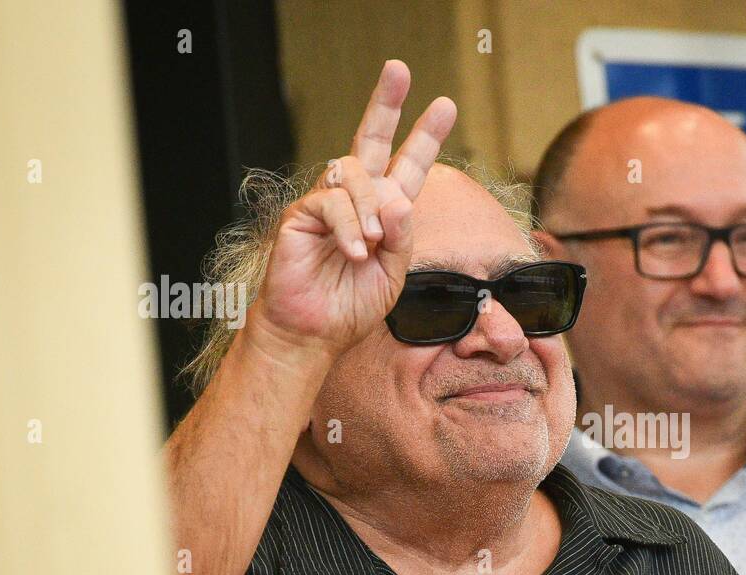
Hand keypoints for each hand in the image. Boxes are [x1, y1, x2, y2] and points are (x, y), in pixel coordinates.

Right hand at [253, 60, 455, 352]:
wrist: (314, 332)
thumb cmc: (351, 305)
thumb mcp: (394, 273)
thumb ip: (403, 237)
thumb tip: (399, 198)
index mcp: (384, 213)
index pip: (407, 166)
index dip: (424, 136)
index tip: (444, 105)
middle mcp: (356, 200)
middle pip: (371, 140)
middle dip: (386, 104)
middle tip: (399, 70)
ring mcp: (327, 202)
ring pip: (356, 175)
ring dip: (372, 209)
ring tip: (373, 246)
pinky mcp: (301, 214)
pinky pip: (332, 203)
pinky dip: (350, 228)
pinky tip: (355, 253)